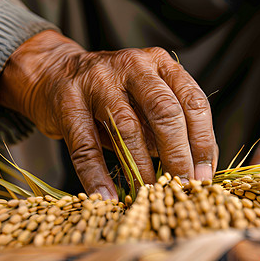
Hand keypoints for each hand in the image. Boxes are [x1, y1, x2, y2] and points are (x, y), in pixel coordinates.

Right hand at [0, 30, 217, 198]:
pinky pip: (85, 146)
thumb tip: (201, 167)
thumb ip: (173, 125)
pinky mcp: (68, 103)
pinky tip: (107, 196)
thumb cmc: (113, 93)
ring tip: (150, 194)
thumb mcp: (147, 98)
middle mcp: (133, 66)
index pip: (193, 101)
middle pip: (164, 111)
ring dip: (141, 168)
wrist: (55, 72)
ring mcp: (98, 82)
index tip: (204, 175)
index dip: (203, 142)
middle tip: (182, 186)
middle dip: (177, 154)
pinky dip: (97, 176)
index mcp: (160, 64)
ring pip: (126, 128)